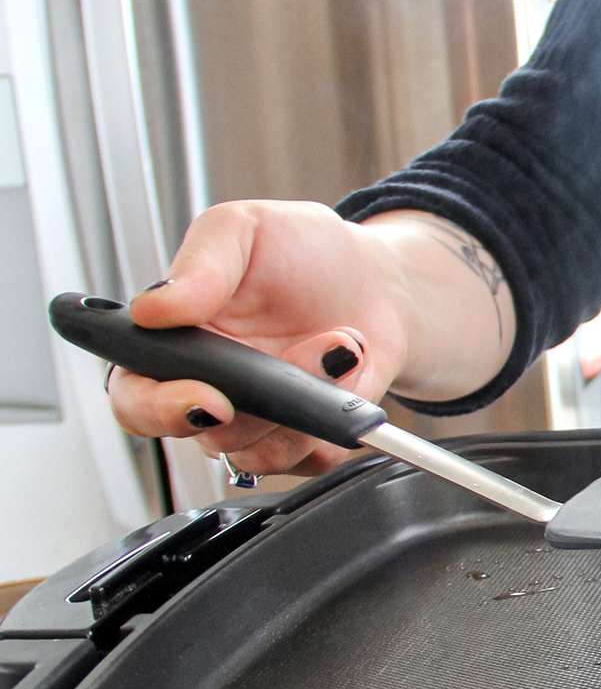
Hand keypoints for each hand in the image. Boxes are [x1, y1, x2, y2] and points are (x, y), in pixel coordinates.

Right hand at [109, 200, 413, 475]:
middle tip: (303, 361)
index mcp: (174, 346)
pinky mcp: (308, 440)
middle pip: (207, 437)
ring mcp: (261, 421)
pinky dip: (340, 416)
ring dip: (310, 398)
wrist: (376, 278)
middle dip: (258, 408)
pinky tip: (352, 367)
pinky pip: (313, 458)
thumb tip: (151, 309)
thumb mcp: (244, 230)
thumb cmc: (302, 252)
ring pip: (263, 453)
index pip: (136, 399)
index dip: (159, 410)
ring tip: (340, 342)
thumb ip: (199, 266)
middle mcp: (212, 391)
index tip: (210, 397)